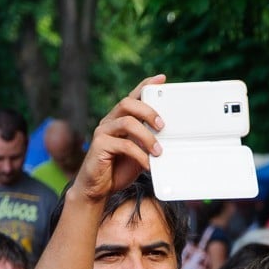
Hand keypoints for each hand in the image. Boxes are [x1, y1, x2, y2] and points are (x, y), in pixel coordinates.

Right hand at [70, 74, 166, 205]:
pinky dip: (139, 154)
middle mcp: (110, 121)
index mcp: (120, 119)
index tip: (161, 79)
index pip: (133, 96)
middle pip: (127, 103)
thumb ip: (149, 141)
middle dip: (148, 111)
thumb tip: (169, 137)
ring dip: (147, 136)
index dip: (146, 85)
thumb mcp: (140, 152)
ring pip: (126, 122)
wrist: (99, 188)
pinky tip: (147, 164)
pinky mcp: (99, 146)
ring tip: (158, 150)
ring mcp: (103, 132)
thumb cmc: (119, 168)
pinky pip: (123, 144)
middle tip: (162, 126)